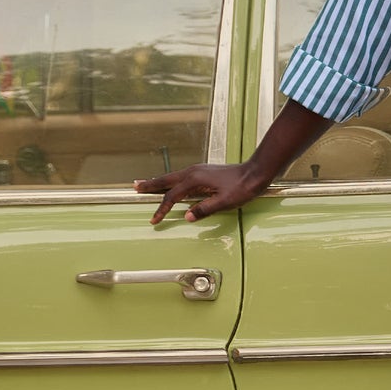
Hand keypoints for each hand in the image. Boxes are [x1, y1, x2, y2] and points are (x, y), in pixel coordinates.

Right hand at [134, 163, 270, 225]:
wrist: (255, 173)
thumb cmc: (242, 187)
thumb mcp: (224, 202)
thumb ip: (205, 209)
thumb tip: (188, 217)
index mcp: (195, 179)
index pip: (172, 197)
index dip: (162, 209)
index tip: (154, 220)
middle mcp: (193, 172)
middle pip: (166, 180)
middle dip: (150, 185)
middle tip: (135, 187)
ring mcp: (198, 170)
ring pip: (173, 177)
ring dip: (158, 181)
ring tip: (145, 184)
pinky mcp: (203, 171)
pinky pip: (181, 176)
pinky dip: (170, 181)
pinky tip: (170, 184)